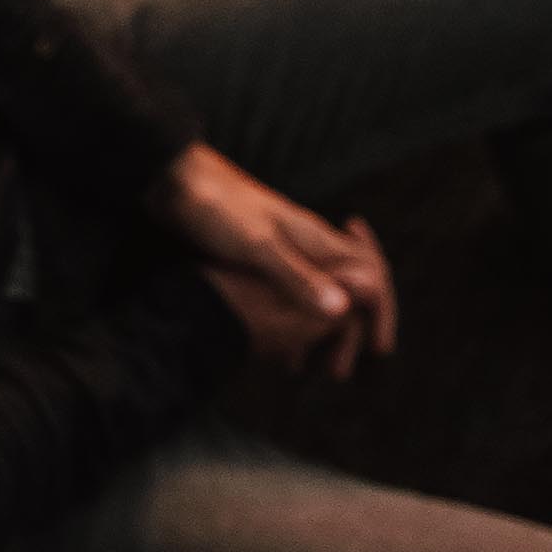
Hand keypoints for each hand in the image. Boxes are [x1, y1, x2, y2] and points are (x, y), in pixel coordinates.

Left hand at [151, 143, 397, 362]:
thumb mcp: (256, 245)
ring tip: (305, 367)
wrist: (172, 179)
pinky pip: (282, 294)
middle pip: (345, 290)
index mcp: (315, 239)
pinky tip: (268, 342)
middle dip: (347, 332)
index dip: (379, 311)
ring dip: (316, 331)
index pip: (370, 274)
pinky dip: (286, 320)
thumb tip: (344, 309)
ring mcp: (279, 248)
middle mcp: (304, 243)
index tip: (377, 349)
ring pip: (312, 294)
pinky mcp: (253, 255)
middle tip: (338, 372)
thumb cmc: (215, 207)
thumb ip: (297, 276)